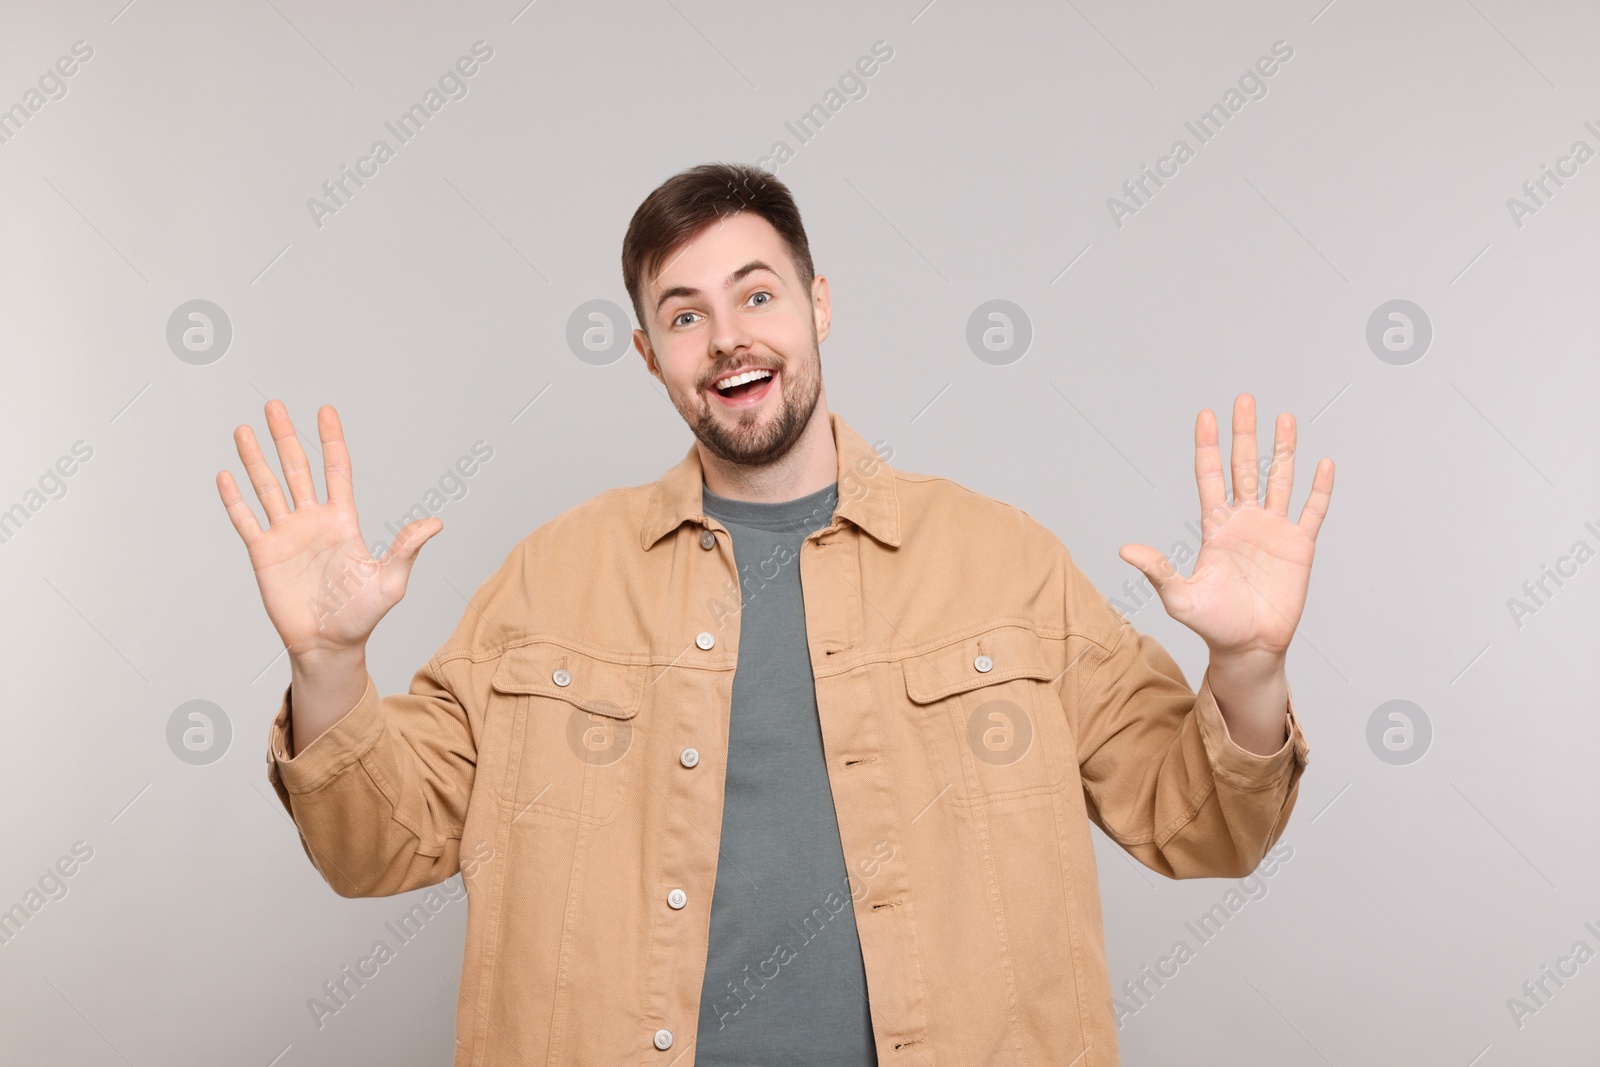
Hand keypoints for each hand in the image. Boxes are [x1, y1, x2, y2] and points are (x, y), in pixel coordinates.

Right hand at [216, 401, 441, 659]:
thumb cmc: (362, 616)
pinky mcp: (263, 554)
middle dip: (286, 436)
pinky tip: (226, 476)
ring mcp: (286, 535)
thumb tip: (435, 523)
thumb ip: (407, 549)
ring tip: (244, 429)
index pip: (336, 470)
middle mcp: (312, 521)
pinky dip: (235, 499)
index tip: (326, 410)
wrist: (328, 645)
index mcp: (342, 521)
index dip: (331, 440)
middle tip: (275, 404)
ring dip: (255, 458)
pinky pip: (246, 521)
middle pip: (296, 468)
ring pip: (267, 487)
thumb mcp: (391, 581)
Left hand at [1118, 394, 1333, 658]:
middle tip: (1244, 400)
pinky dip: (1319, 488)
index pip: (1211, 476)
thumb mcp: (1180, 597)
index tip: (1206, 414)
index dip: (1209, 446)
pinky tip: (1323, 463)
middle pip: (1244, 467)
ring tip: (1283, 418)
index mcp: (1215, 527)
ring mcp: (1273, 531)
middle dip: (1244, 434)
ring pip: (1279, 480)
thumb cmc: (1213, 624)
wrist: (1249, 648)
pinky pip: (1312, 511)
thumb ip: (1158, 570)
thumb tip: (1125, 551)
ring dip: (1282, 450)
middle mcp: (1244, 521)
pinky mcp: (1299, 547)